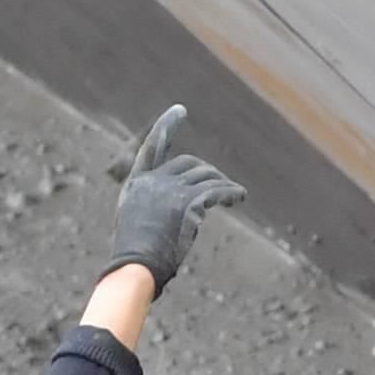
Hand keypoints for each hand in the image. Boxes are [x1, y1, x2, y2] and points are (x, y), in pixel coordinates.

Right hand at [106, 103, 243, 289]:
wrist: (137, 265)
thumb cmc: (137, 256)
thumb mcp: (136, 224)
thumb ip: (152, 207)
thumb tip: (183, 206)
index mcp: (136, 183)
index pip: (153, 147)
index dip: (167, 127)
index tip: (180, 110)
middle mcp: (154, 181)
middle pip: (189, 164)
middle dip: (207, 172)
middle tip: (220, 184)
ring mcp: (171, 190)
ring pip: (206, 176)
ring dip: (222, 183)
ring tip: (234, 194)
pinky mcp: (189, 203)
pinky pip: (217, 191)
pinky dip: (231, 193)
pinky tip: (239, 196)